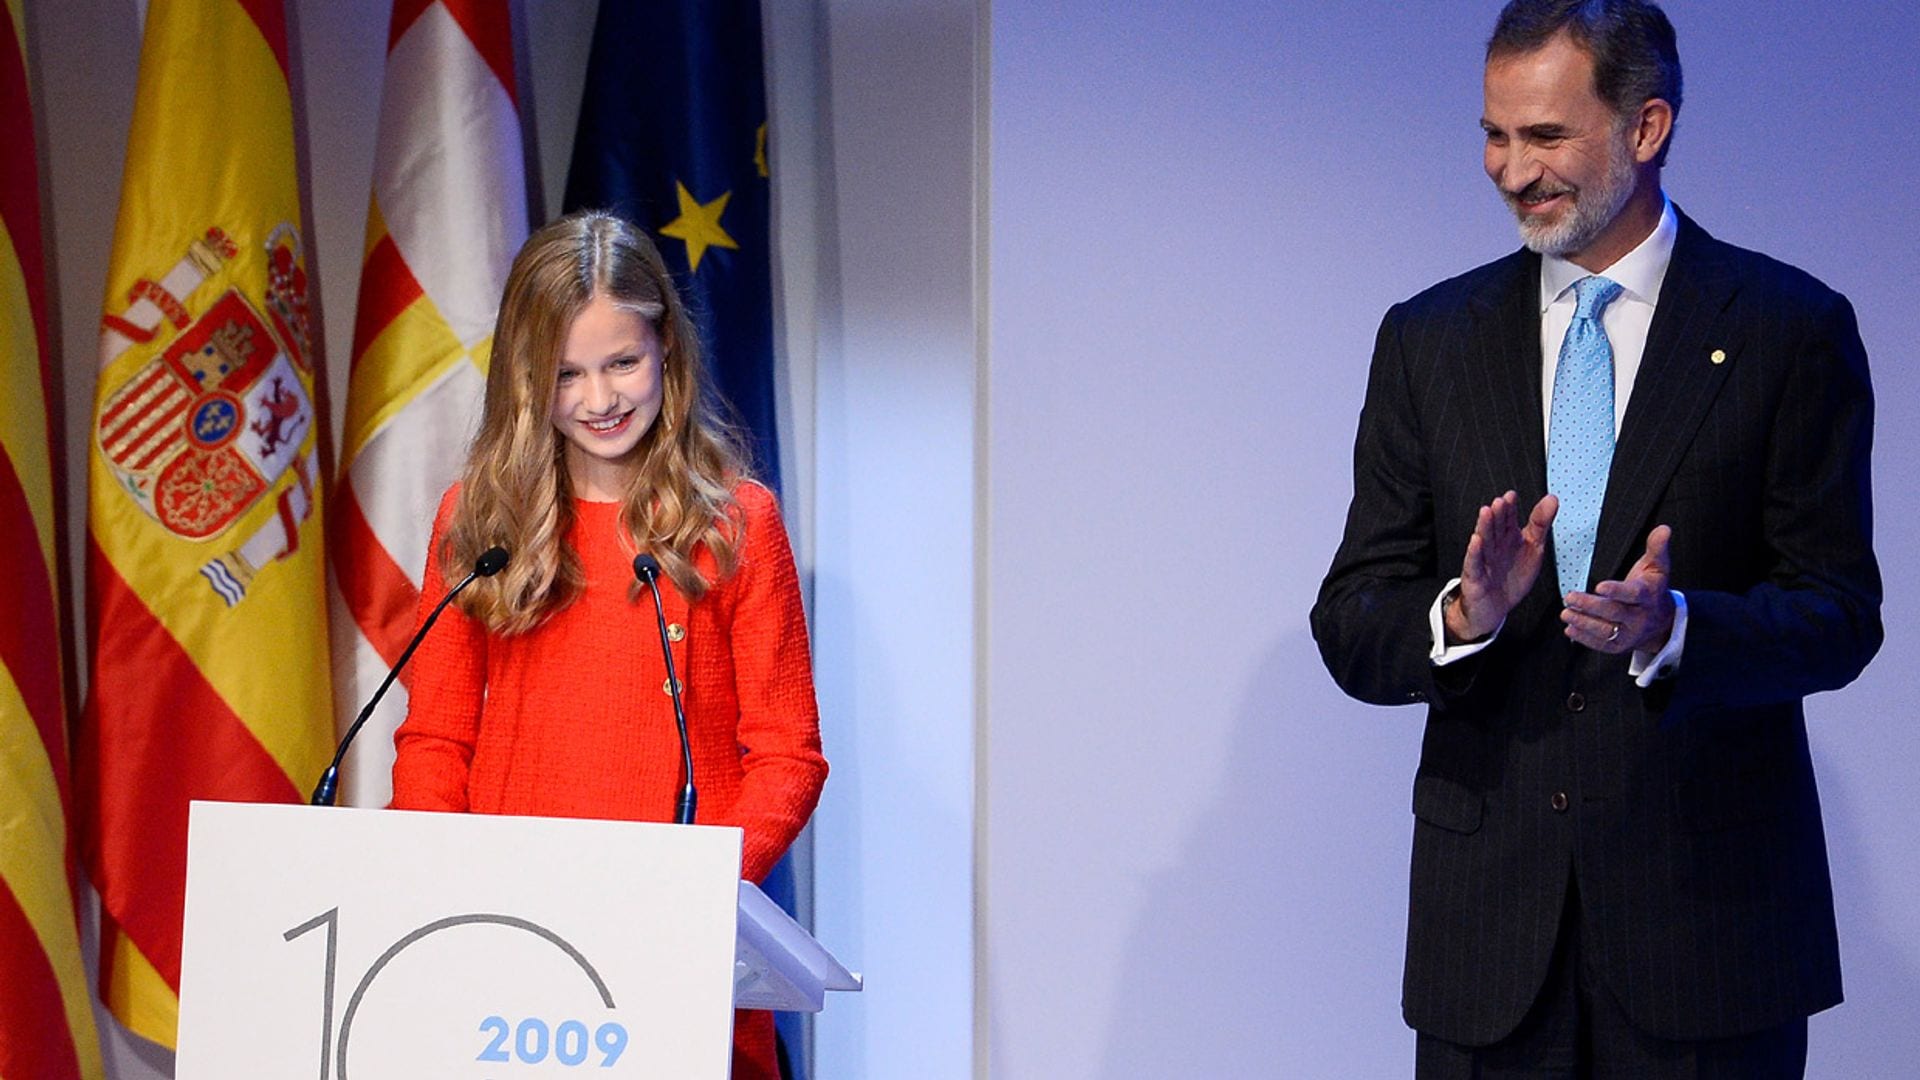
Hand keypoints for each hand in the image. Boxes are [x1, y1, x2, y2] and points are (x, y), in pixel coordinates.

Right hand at [1446, 491, 1556, 642]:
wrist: (1494, 608)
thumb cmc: (1511, 578)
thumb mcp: (1533, 549)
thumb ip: (1541, 524)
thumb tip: (1552, 499)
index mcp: (1508, 538)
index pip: (1508, 519)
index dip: (1510, 508)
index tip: (1512, 496)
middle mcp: (1494, 546)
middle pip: (1495, 527)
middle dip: (1498, 515)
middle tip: (1501, 502)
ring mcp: (1483, 559)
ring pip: (1484, 541)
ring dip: (1484, 526)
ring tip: (1486, 512)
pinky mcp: (1475, 576)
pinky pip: (1474, 563)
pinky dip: (1474, 552)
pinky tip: (1476, 541)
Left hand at [1561, 525, 1675, 653]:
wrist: (1662, 621)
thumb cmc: (1652, 588)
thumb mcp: (1657, 567)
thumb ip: (1656, 548)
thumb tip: (1663, 529)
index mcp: (1648, 596)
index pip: (1633, 594)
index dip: (1617, 591)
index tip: (1599, 586)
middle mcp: (1640, 617)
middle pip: (1614, 613)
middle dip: (1591, 606)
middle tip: (1570, 597)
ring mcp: (1630, 633)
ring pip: (1606, 631)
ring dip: (1584, 623)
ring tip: (1566, 613)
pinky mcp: (1620, 646)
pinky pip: (1602, 645)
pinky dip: (1585, 638)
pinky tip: (1571, 629)